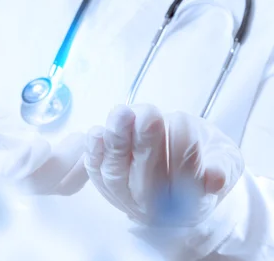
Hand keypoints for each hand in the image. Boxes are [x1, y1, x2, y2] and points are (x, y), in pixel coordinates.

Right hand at [0, 107, 87, 194]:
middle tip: (79, 138)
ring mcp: (29, 183)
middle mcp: (9, 182)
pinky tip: (94, 149)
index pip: (8, 173)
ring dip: (78, 167)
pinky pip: (67, 183)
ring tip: (92, 142)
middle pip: (39, 182)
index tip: (42, 143)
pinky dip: (83, 170)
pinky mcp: (46, 180)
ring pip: (58, 185)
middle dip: (62, 162)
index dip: (25, 161)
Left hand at [84, 104, 243, 226]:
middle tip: (147, 115)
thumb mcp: (226, 162)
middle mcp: (151, 206)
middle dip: (144, 143)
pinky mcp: (104, 181)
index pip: (182, 185)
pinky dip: (94, 152)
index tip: (181, 124)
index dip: (180, 157)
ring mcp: (123, 195)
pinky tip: (96, 132)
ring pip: (116, 173)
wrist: (184, 164)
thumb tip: (215, 177)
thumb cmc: (207, 158)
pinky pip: (95, 170)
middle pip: (143, 179)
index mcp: (185, 206)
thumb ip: (223, 169)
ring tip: (122, 114)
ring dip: (117, 142)